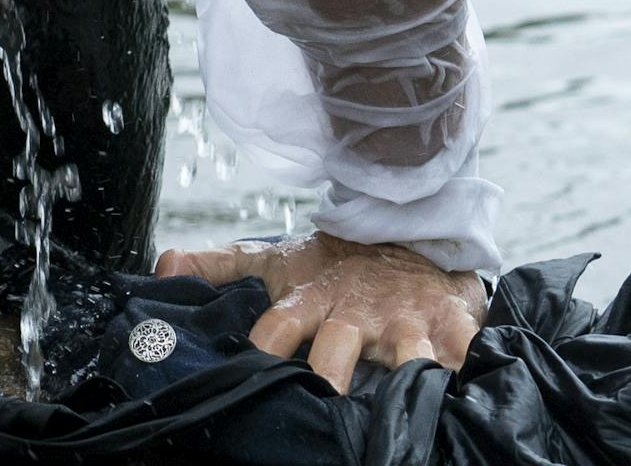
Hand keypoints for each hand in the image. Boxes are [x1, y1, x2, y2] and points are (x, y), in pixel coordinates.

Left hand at [154, 231, 484, 392]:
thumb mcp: (277, 260)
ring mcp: (402, 321)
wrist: (408, 231)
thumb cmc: (337, 261)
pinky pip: (465, 350)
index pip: (277, 326)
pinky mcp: (450, 324)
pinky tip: (465, 385)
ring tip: (403, 395)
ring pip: (404, 355)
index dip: (264, 346)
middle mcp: (353, 314)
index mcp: (310, 300)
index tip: (253, 370)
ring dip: (405, 373)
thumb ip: (221, 266)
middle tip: (325, 399)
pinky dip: (467, 367)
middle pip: (337, 350)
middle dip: (330, 375)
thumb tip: (163, 265)